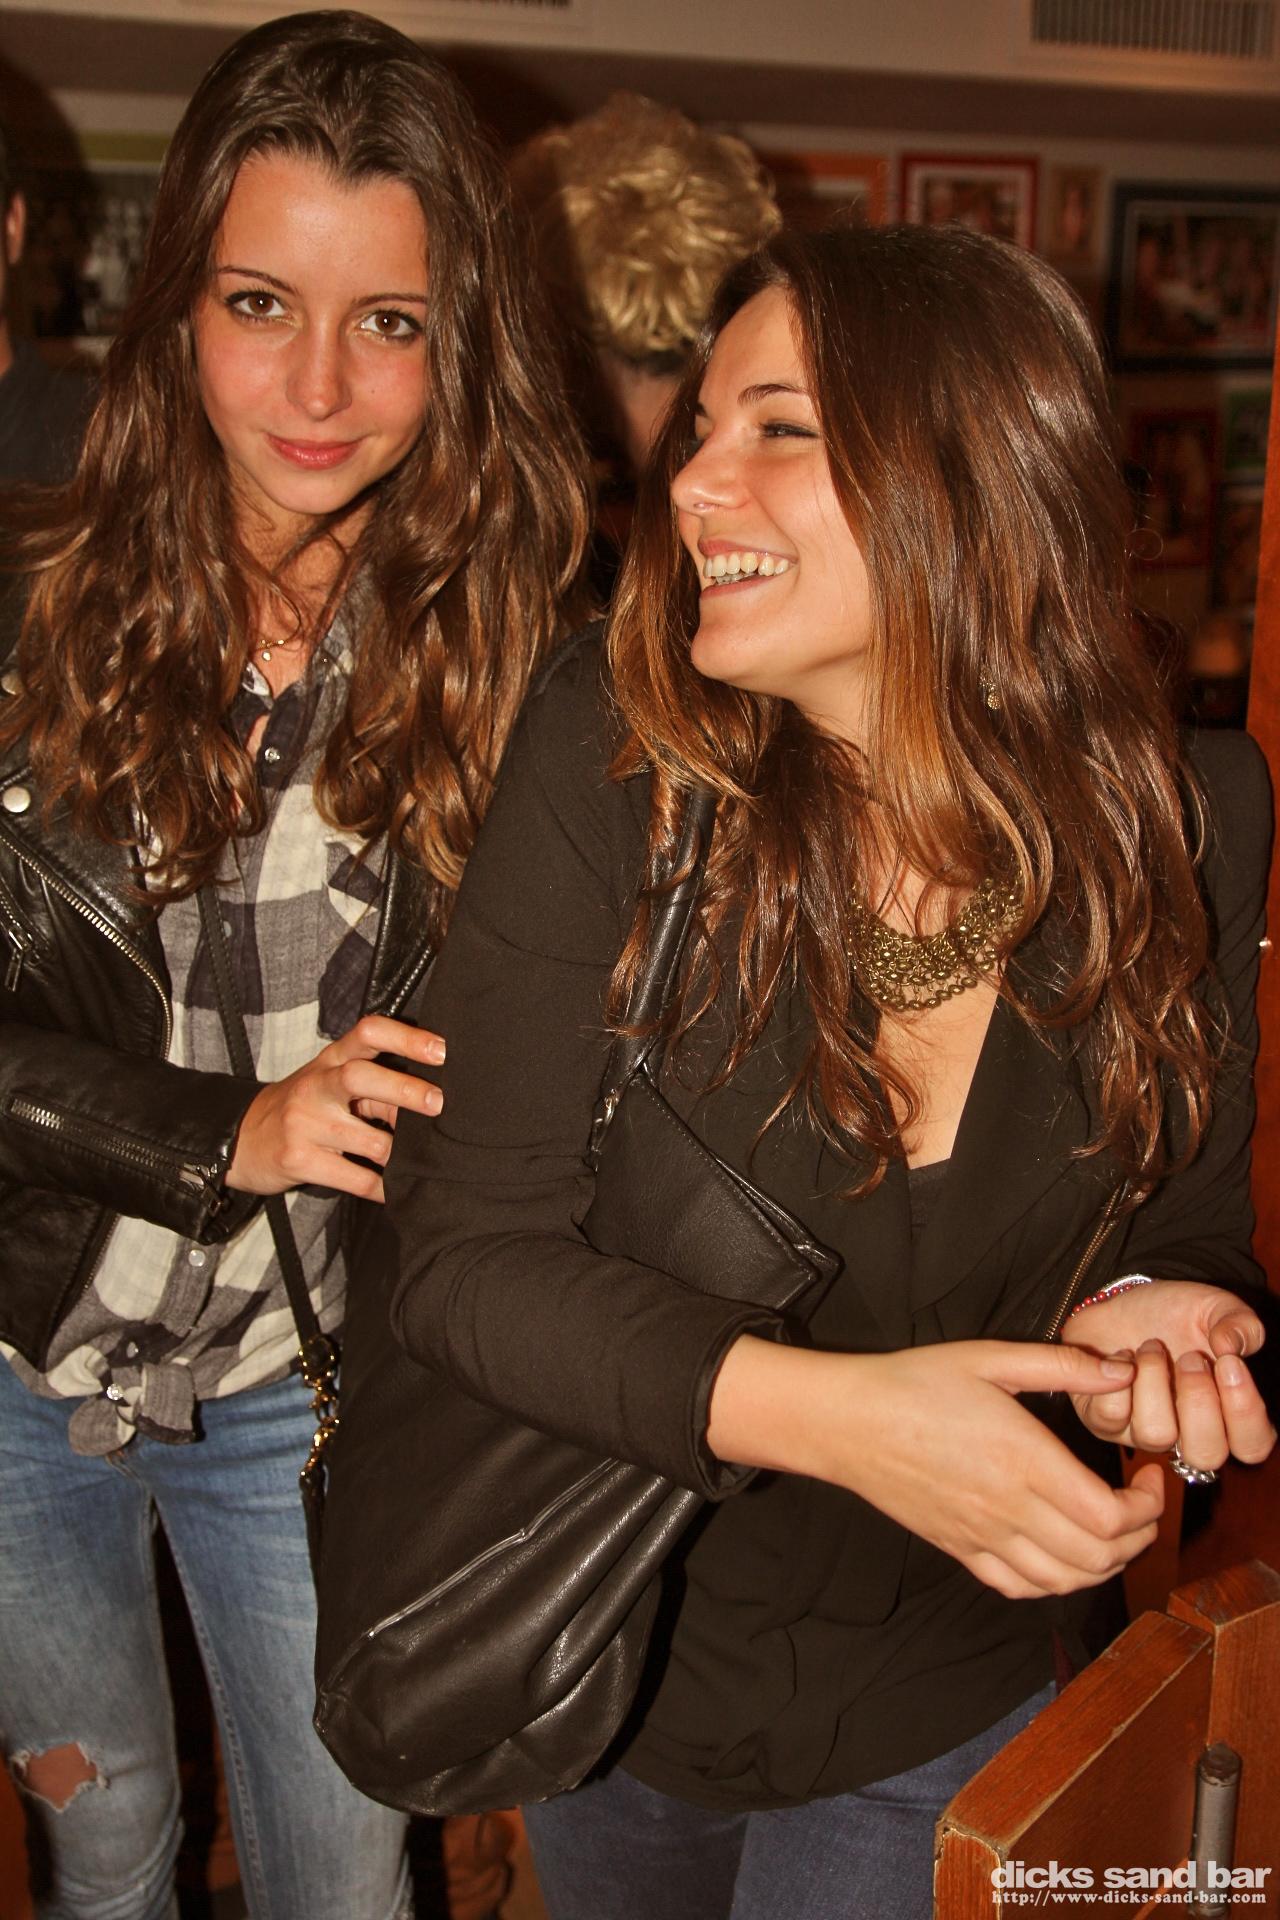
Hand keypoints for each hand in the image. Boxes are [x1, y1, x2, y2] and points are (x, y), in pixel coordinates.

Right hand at [227, 1015, 444, 1202]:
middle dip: (404, 1090)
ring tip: (417, 1159)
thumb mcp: (330, 1084)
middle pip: (360, 1076)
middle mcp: (316, 1085)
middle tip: (438, 1104)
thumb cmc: (302, 1108)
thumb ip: (375, 1087)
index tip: (442, 1050)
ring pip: (368, 1140)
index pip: (367, 1032)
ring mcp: (304, 1123)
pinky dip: (381, 1187)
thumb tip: (428, 1106)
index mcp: (331, 1060)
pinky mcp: (299, 1159)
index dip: (406, 1037)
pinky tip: (392, 1188)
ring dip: (399, 1154)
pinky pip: (355, 1178)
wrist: (240, 1139)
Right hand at [709, 1336, 1162, 1599]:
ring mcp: (983, 1536)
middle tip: (1142, 1505)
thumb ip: (1059, 1364)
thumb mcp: (988, 1356)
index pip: (1109, 1516)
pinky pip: (1021, 1587)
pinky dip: (1057, 1582)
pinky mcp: (961, 1550)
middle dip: (1138, 1538)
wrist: (847, 1422)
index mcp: (1022, 1459)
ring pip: (1066, 1581)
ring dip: (1105, 1565)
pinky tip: (1063, 1553)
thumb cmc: (915, 1382)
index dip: (1146, 1508)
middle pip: (1098, 1556)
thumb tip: (1121, 1368)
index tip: (1150, 1478)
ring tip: (1112, 1530)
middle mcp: (1007, 1508)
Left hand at [1062, 1280, 1275, 1471]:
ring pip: (1155, 1435)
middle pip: (1205, 1455)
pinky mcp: (1103, 1422)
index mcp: (1225, 1416)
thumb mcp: (1215, 1308)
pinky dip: (1115, 1377)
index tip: (1228, 1362)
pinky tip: (1121, 1355)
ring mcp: (1143, 1433)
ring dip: (1153, 1380)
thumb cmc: (1176, 1315)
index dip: (1244, 1411)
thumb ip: (1240, 1324)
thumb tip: (1231, 1347)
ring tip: (1151, 1347)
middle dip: (1198, 1400)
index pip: (1251, 1445)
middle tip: (1188, 1357)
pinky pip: (1110, 1415)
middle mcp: (1186, 1435)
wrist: (1120, 1303)